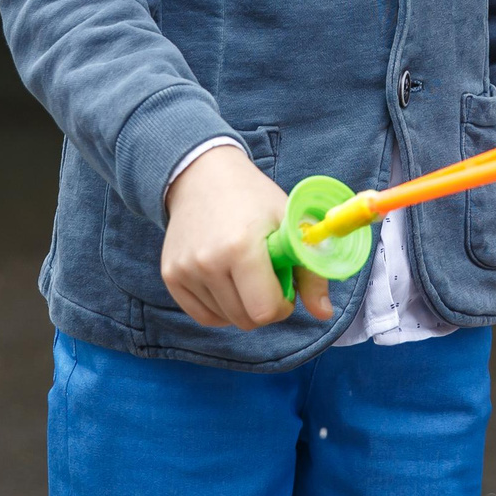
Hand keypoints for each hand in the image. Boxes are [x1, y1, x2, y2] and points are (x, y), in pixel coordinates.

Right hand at [159, 145, 330, 328]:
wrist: (202, 176)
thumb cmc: (253, 199)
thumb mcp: (289, 224)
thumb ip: (311, 271)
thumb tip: (325, 314)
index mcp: (241, 247)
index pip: (265, 310)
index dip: (283, 304)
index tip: (284, 284)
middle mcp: (208, 262)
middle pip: (245, 320)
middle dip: (263, 306)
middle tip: (265, 278)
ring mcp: (185, 270)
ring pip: (225, 320)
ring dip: (241, 306)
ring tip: (244, 273)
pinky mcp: (170, 275)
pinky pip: (202, 315)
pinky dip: (219, 308)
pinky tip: (227, 282)